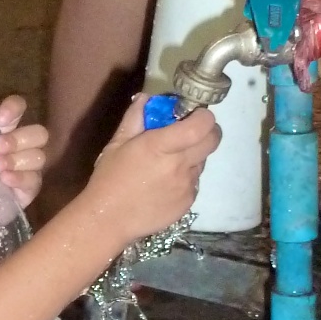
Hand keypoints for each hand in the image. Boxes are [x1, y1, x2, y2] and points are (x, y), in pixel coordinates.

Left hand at [0, 95, 47, 208]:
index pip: (17, 110)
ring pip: (39, 155)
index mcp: (2, 134)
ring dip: (16, 159)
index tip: (0, 119)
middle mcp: (20, 148)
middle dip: (17, 139)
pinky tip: (5, 180)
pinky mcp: (30, 188)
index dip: (13, 108)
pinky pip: (33, 179)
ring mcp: (28, 168)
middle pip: (38, 133)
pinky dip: (19, 177)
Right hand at [80, 96, 220, 243]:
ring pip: (202, 162)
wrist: (107, 221)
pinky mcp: (187, 203)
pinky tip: (164, 186)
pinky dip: (185, 180)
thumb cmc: (108, 180)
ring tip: (168, 167)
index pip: (202, 124)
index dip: (204, 116)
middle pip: (213, 140)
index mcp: (160, 146)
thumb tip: (146, 98)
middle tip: (189, 135)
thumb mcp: (116, 144)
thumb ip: (135, 118)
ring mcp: (186, 185)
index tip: (193, 115)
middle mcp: (179, 164)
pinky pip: (194, 183)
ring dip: (192, 158)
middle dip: (206, 132)